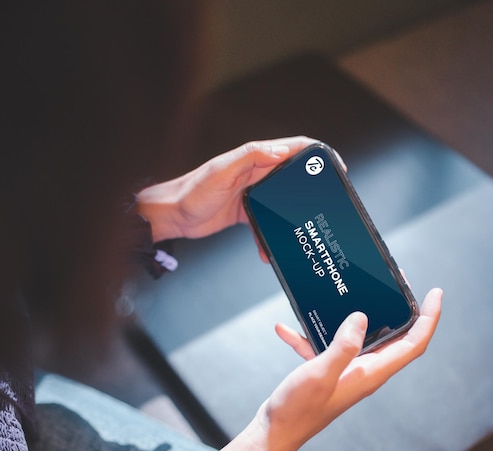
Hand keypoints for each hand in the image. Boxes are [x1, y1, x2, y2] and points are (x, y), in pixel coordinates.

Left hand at [137, 137, 315, 251]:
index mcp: (253, 158)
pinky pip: (266, 223)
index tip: (332, 164)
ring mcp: (252, 193)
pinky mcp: (246, 212)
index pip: (292, 148)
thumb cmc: (190, 192)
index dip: (315, 153)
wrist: (172, 217)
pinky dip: (268, 236)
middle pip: (292, 176)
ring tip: (296, 233)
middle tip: (323, 203)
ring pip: (281, 204)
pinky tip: (266, 249)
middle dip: (309, 189)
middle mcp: (256, 173)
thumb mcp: (220, 172)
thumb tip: (280, 150)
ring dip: (288, 219)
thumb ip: (250, 157)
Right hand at [254, 287, 441, 450]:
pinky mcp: (327, 371)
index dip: (428, 318)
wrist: (275, 432)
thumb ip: (343, 347)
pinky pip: (325, 346)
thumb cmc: (298, 410)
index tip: (434, 293)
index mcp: (370, 374)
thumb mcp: (320, 374)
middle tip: (397, 283)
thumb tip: (361, 319)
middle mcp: (363, 372)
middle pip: (395, 337)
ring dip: (357, 317)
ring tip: (353, 292)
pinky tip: (287, 328)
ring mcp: (346, 371)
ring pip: (361, 337)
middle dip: (401, 309)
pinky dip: (310, 335)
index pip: (413, 344)